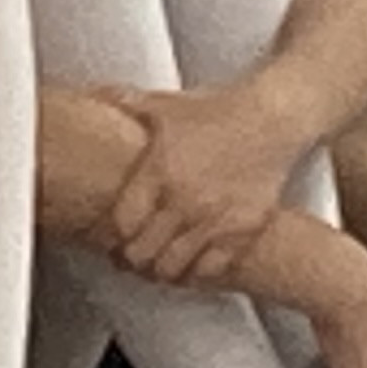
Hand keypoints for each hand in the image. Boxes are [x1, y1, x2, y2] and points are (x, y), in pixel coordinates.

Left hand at [91, 86, 294, 286]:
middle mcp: (185, 201)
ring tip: (159, 261)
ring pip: (173, 268)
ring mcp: (215, 220)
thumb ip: (126, 104)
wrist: (271, 118)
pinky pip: (211, 270)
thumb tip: (95, 95)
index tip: (114, 236)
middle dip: (132, 257)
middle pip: (141, 254)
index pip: (121, 225)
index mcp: (160, 172)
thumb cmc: (217, 111)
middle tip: (133, 254)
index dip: (112, 236)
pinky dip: (197, 272)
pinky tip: (191, 261)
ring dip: (161, 269)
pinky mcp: (243, 231)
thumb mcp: (166, 105)